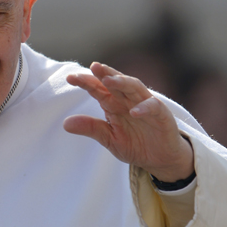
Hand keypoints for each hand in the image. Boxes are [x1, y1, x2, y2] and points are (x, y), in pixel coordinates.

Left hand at [63, 62, 193, 181]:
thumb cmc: (135, 144)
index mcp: (113, 104)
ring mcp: (145, 105)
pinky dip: (144, 107)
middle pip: (116, 83)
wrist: (160, 159)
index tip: (70, 78)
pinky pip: (153, 107)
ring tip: (109, 81)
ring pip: (134, 88)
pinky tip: (134, 111)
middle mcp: (128, 100)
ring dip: (123, 83)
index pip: (98, 88)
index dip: (86, 82)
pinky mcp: (162, 115)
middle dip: (105, 73)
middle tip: (93, 66)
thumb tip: (65, 124)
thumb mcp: (109, 139)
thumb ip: (91, 128)